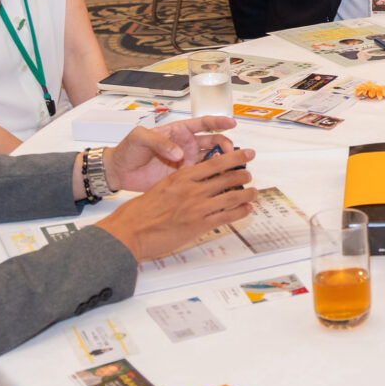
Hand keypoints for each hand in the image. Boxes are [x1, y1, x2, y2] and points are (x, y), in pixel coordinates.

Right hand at [94, 149, 258, 262]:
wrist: (130, 232)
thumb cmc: (140, 211)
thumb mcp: (161, 187)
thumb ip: (179, 182)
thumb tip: (195, 181)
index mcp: (181, 177)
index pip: (215, 163)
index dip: (234, 157)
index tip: (246, 153)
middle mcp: (192, 189)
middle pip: (227, 178)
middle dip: (243, 174)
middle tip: (250, 173)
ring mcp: (197, 208)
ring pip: (231, 196)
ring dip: (246, 193)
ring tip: (254, 191)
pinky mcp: (199, 225)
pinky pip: (226, 216)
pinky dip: (240, 212)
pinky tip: (247, 209)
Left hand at [103, 116, 237, 192]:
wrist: (119, 171)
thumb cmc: (128, 149)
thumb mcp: (140, 138)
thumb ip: (160, 142)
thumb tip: (178, 153)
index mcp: (178, 131)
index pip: (203, 124)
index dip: (219, 122)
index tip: (232, 124)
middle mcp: (186, 145)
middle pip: (213, 142)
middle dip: (225, 145)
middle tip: (232, 153)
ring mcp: (186, 161)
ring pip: (212, 159)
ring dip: (223, 162)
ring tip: (231, 168)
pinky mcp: (184, 177)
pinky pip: (202, 176)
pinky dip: (213, 177)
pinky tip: (220, 181)